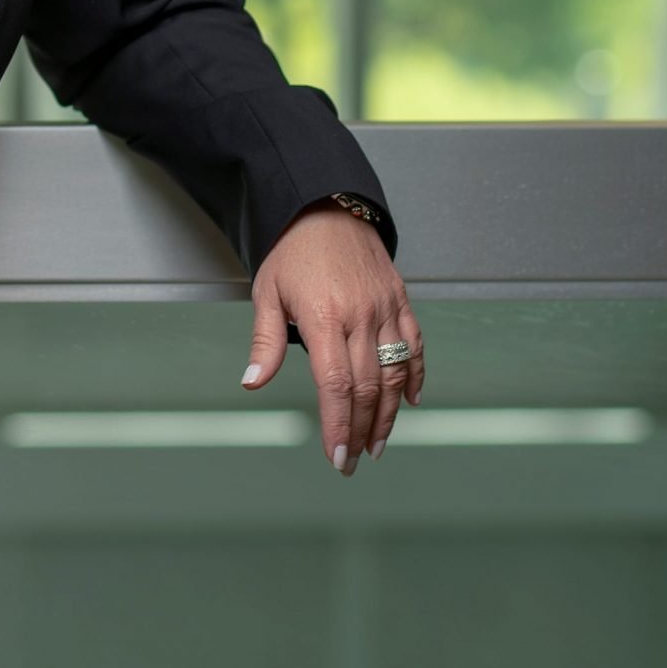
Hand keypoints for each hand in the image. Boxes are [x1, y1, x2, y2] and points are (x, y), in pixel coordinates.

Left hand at [239, 197, 422, 475]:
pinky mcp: (401, 300)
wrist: (329, 208)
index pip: (335, 385)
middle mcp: (360, 316)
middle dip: (362, 430)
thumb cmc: (294, 251)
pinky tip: (409, 401)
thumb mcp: (267, 293)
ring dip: (389, 414)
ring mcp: (385, 309)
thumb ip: (265, 343)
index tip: (337, 455)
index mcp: (324, 317)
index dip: (338, 425)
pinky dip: (414, 376)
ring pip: (394, 373)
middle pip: (367, 387)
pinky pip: (414, 345)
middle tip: (354, 459)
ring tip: (378, 443)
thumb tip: (252, 383)